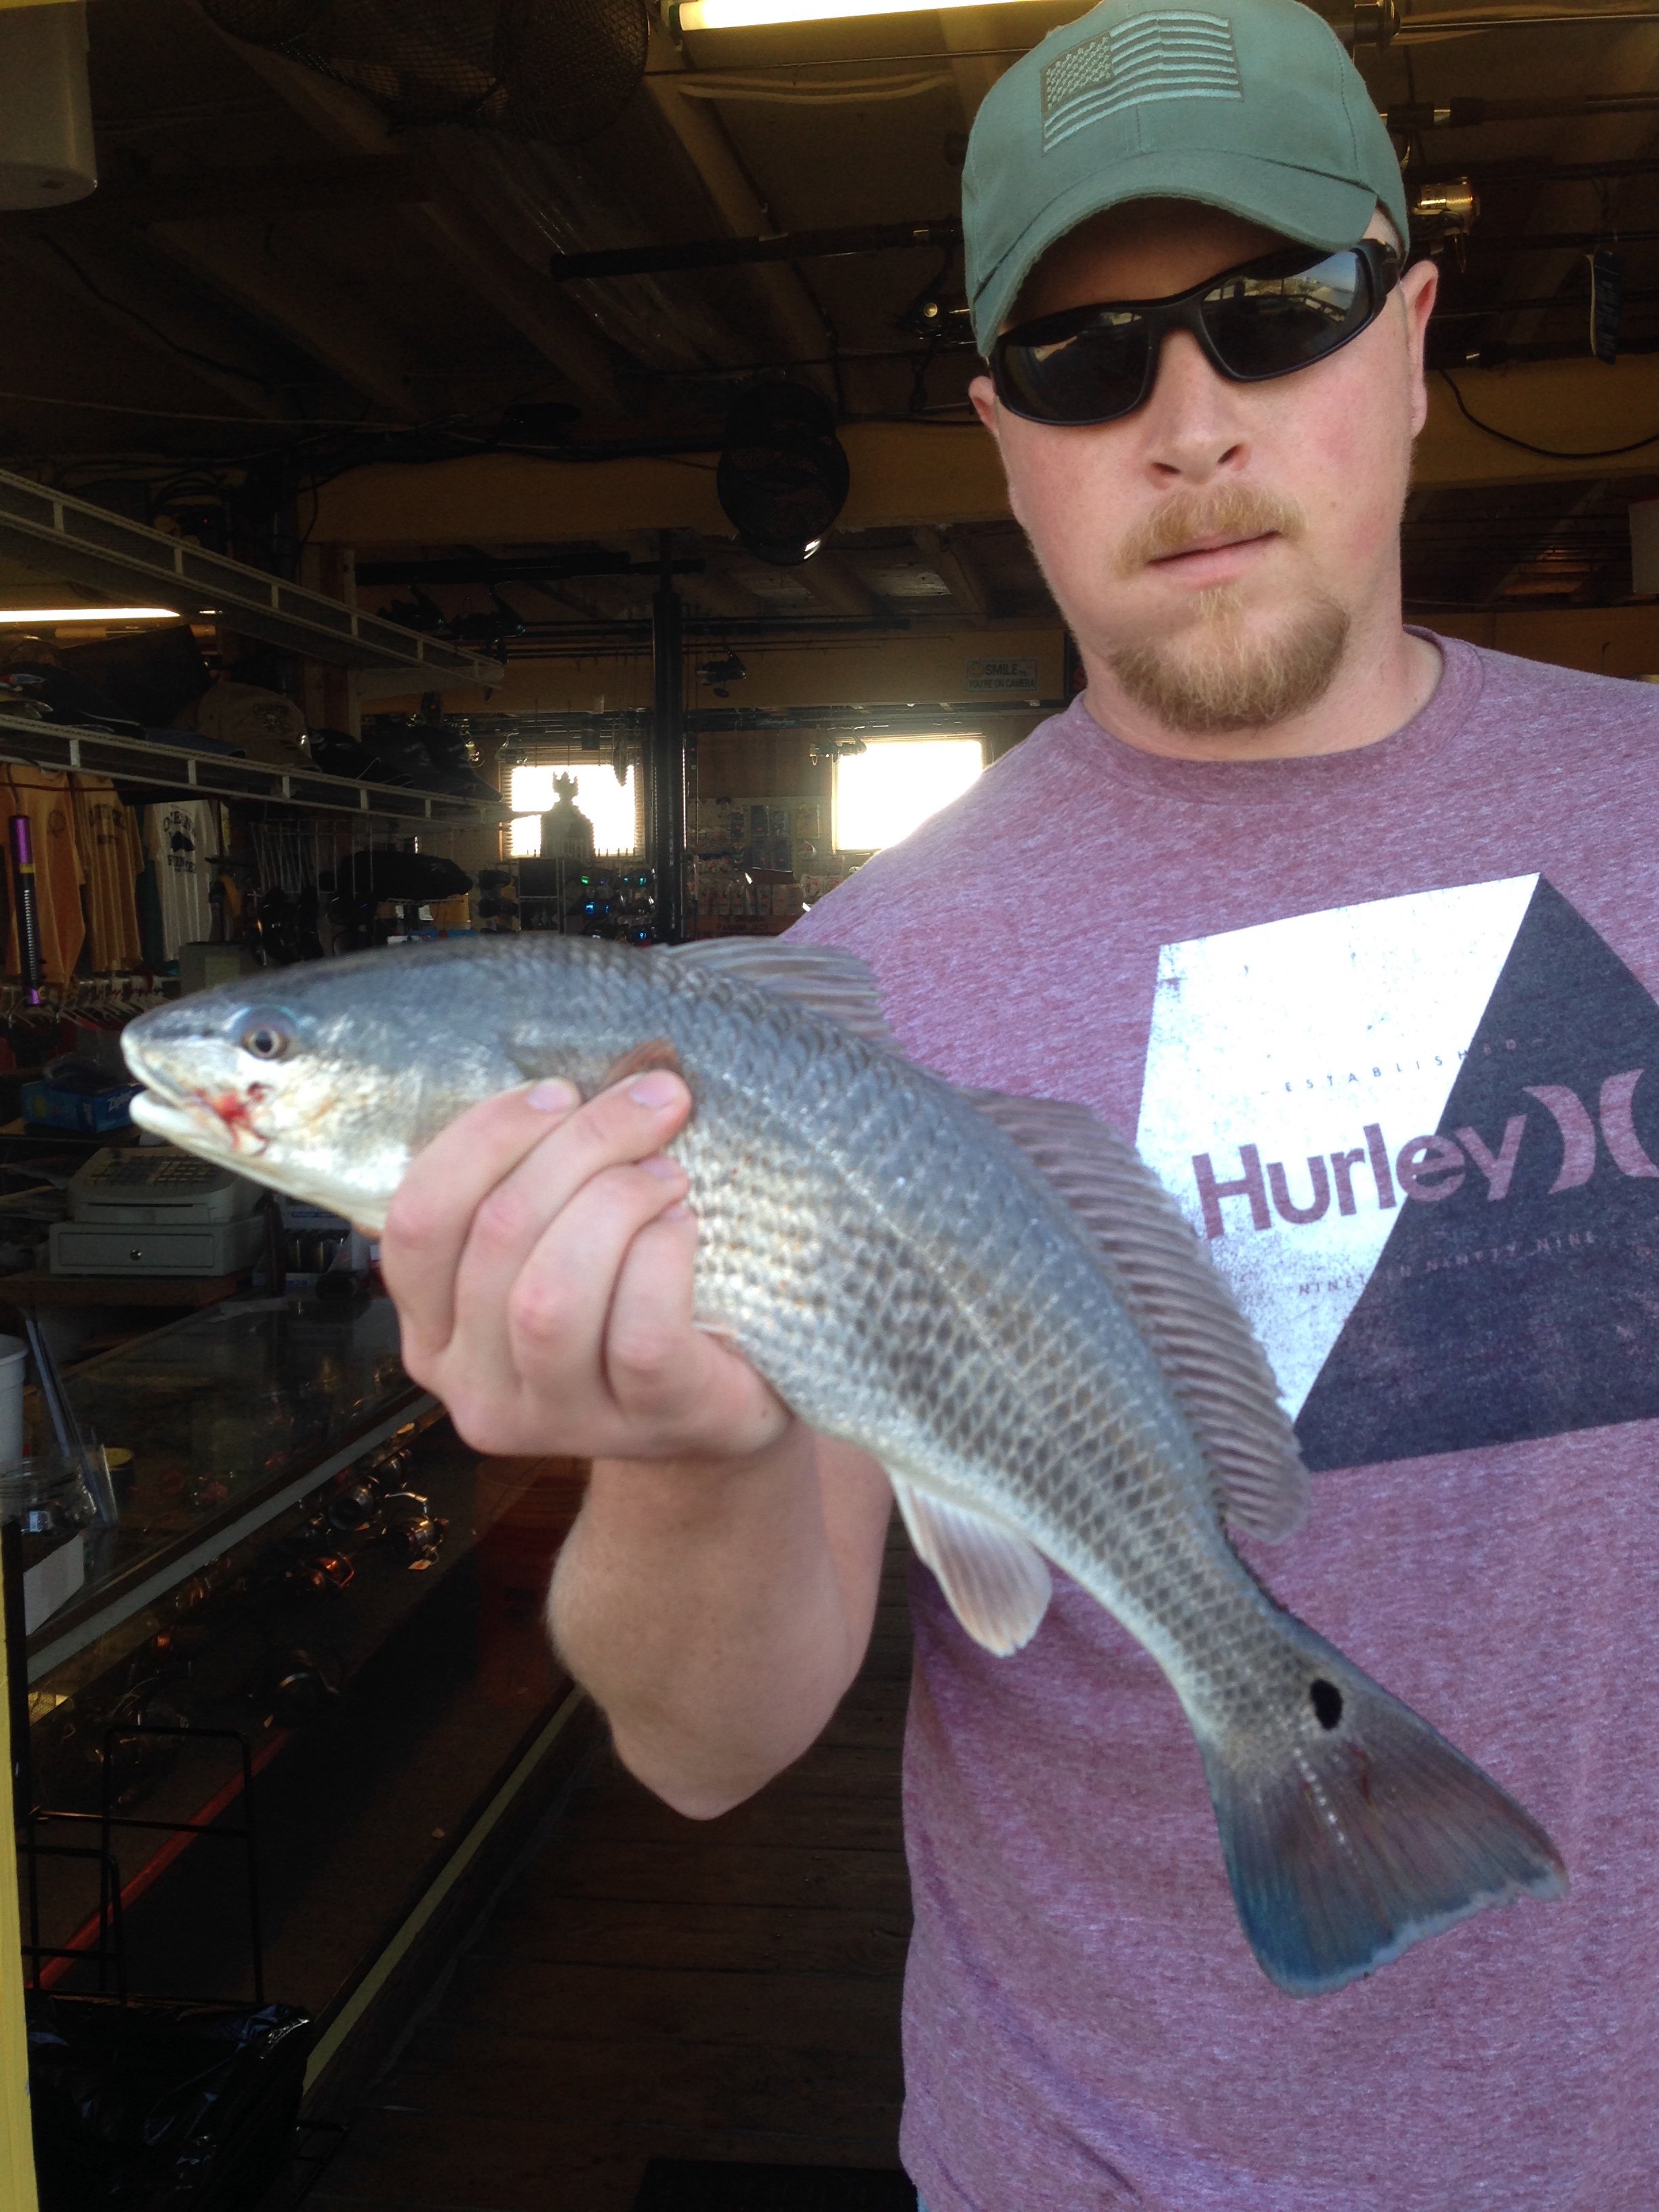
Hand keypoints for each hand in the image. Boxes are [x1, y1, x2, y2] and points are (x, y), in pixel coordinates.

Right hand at [379, 1069, 792, 1462]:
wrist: (726, 1407)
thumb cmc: (635, 1304)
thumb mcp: (563, 1242)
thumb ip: (544, 1177)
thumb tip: (606, 1069)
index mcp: (433, 1330)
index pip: (416, 1220)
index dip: (485, 1138)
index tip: (561, 1091)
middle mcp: (474, 1385)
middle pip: (495, 1235)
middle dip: (579, 1145)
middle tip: (653, 1104)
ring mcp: (557, 1418)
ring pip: (549, 1293)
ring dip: (617, 1201)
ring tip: (668, 1174)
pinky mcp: (645, 1422)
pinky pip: (638, 1329)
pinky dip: (663, 1257)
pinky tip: (688, 1229)